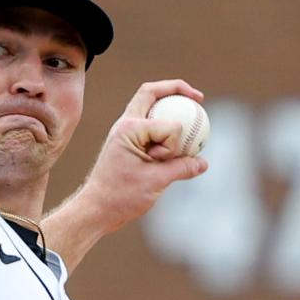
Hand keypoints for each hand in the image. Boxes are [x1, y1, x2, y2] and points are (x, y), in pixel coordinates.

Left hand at [74, 78, 208, 236]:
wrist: (96, 210)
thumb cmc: (121, 196)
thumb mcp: (156, 182)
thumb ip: (182, 169)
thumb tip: (203, 163)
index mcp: (130, 128)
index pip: (167, 125)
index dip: (174, 143)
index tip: (161, 161)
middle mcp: (125, 124)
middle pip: (151, 92)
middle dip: (176, 89)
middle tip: (198, 98)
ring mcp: (124, 132)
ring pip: (150, 107)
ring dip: (170, 109)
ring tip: (190, 114)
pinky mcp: (127, 143)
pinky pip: (150, 126)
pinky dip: (164, 129)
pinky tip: (178, 140)